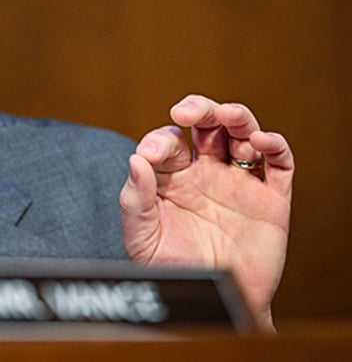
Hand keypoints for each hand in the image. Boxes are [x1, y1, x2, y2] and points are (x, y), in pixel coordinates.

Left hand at [119, 94, 293, 330]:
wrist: (211, 305)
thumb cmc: (172, 269)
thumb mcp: (142, 238)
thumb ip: (134, 199)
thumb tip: (135, 159)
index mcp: (172, 177)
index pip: (168, 141)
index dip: (160, 140)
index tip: (151, 155)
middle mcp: (206, 172)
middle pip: (206, 125)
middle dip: (198, 109)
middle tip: (185, 112)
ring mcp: (239, 182)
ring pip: (241, 134)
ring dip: (235, 116)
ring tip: (225, 114)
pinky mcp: (270, 199)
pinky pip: (278, 164)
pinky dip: (274, 145)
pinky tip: (260, 140)